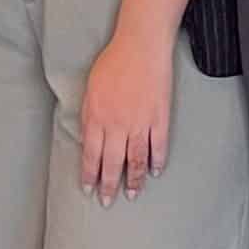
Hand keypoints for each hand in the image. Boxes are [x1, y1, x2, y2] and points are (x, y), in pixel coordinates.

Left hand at [80, 25, 173, 205]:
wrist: (140, 47)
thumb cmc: (113, 63)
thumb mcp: (90, 89)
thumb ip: (89, 116)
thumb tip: (88, 139)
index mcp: (97, 117)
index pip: (91, 154)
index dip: (89, 174)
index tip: (88, 189)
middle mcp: (118, 124)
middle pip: (113, 163)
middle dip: (109, 185)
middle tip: (107, 202)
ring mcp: (140, 123)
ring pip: (137, 160)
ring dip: (135, 180)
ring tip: (132, 194)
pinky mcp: (160, 118)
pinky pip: (159, 147)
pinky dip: (157, 162)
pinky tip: (155, 172)